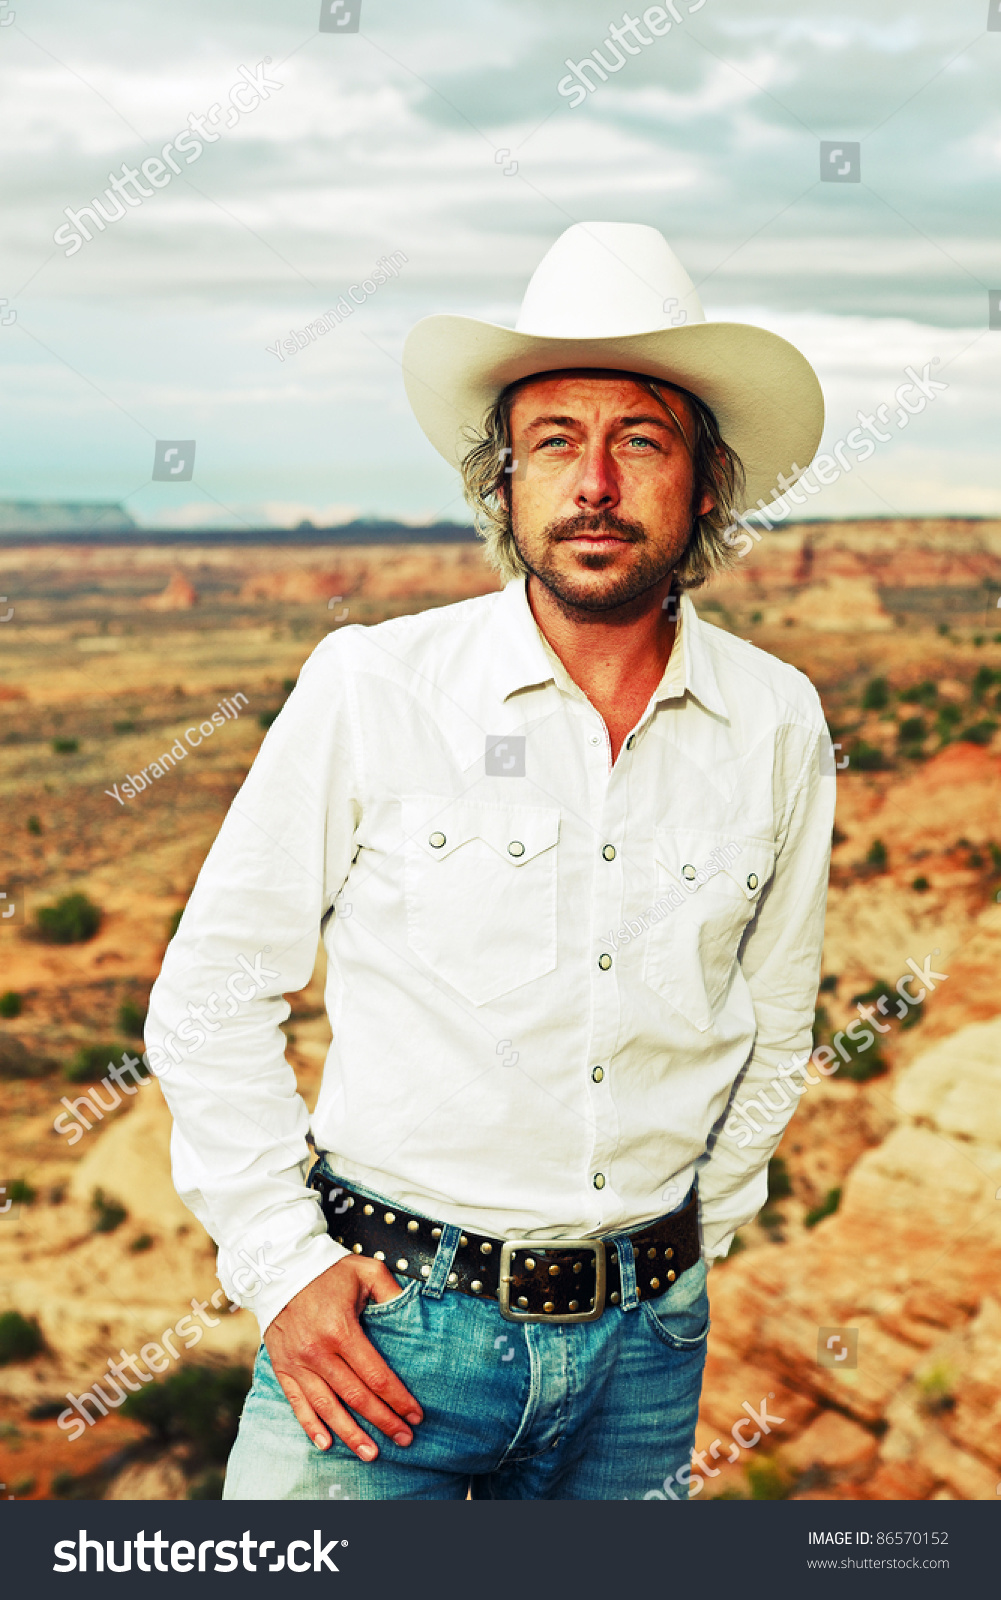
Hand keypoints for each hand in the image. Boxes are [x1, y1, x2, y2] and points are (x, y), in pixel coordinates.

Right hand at [264, 1256, 422, 1459]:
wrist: (279, 1268)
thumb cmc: (328, 1270)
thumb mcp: (367, 1271)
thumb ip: (392, 1293)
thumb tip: (416, 1313)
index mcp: (340, 1330)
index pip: (375, 1375)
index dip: (398, 1398)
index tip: (415, 1415)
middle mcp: (317, 1352)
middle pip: (355, 1397)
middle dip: (383, 1421)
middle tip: (404, 1439)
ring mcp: (297, 1363)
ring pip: (327, 1408)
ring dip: (351, 1434)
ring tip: (371, 1453)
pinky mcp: (282, 1368)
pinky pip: (297, 1404)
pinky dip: (311, 1426)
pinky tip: (326, 1443)